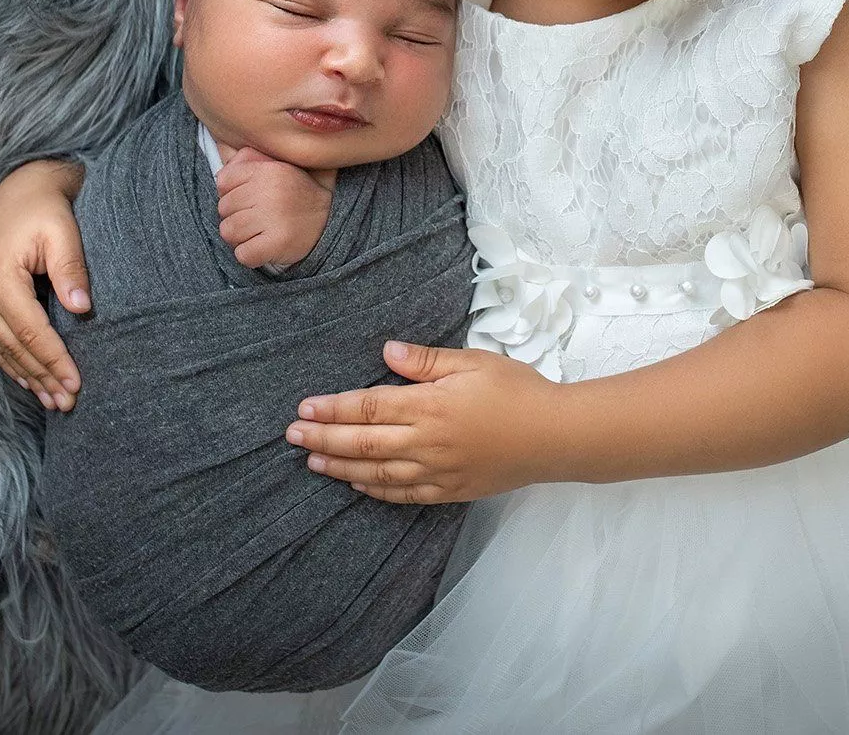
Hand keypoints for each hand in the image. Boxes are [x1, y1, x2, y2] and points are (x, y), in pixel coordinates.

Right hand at [0, 158, 87, 410]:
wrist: (16, 189)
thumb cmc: (43, 208)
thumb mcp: (62, 231)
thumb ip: (71, 269)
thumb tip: (82, 309)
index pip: (31, 332)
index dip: (54, 361)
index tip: (77, 383)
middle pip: (14, 348)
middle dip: (43, 378)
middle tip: (69, 403)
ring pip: (2, 351)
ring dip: (28, 378)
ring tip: (54, 401)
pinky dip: (12, 364)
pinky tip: (29, 381)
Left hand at [216, 148, 333, 269]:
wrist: (330, 219)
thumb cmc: (294, 193)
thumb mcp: (275, 166)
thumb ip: (246, 161)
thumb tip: (219, 175)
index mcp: (267, 170)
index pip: (223, 182)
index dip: (230, 194)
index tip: (247, 200)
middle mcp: (270, 191)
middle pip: (223, 209)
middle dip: (235, 217)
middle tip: (256, 219)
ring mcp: (273, 218)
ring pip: (228, 232)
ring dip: (240, 237)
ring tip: (258, 233)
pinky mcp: (277, 243)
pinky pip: (242, 255)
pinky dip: (249, 255)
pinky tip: (263, 248)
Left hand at [285, 342, 561, 502]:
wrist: (555, 436)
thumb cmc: (517, 390)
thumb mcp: (473, 362)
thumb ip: (426, 361)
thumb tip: (385, 353)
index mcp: (430, 406)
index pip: (369, 407)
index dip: (333, 408)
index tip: (304, 407)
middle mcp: (427, 443)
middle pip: (363, 442)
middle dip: (324, 438)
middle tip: (292, 435)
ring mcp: (437, 471)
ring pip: (377, 473)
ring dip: (341, 466)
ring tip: (313, 460)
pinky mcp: (450, 491)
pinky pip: (403, 494)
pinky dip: (375, 490)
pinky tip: (356, 483)